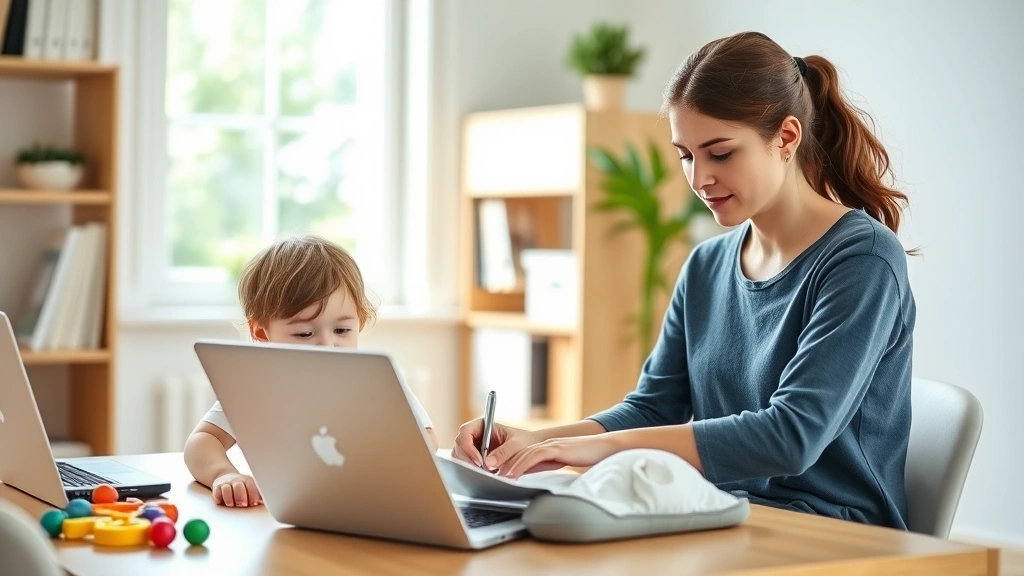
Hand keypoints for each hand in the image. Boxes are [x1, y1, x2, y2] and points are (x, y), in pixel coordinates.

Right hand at [211, 472, 261, 506]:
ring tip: (231, 504)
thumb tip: (267, 503)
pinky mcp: (217, 487)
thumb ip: (258, 495)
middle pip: (238, 486)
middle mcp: (236, 481)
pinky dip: (218, 496)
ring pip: (226, 488)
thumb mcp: (252, 488)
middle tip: (243, 505)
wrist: (226, 476)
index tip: (255, 502)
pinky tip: (220, 502)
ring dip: (229, 497)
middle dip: (241, 496)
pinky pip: (216, 491)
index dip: (253, 494)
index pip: (251, 485)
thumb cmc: (243, 486)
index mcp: (247, 480)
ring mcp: (226, 483)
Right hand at [452, 418, 543, 471]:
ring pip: (460, 457)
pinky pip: (466, 465)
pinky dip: (472, 471)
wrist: (531, 449)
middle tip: (481, 470)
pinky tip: (485, 474)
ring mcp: (474, 447)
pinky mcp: (476, 459)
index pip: (465, 432)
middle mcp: (475, 435)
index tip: (479, 460)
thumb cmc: (525, 441)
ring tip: (486, 472)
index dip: (467, 446)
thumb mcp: (517, 445)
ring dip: (469, 466)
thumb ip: (504, 452)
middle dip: (467, 459)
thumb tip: (488, 463)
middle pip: (459, 446)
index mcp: (482, 425)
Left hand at [498, 434, 620, 478]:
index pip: (521, 453)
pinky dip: (521, 465)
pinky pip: (534, 456)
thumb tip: (534, 476)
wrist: (604, 447)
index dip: (507, 462)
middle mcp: (545, 443)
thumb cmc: (587, 456)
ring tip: (496, 476)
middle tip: (488, 475)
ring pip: (522, 454)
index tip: (495, 473)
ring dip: (508, 465)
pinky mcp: (556, 448)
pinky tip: (513, 474)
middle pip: (517, 452)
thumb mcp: (563, 462)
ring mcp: (550, 444)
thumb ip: (548, 465)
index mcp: (545, 446)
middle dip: (502, 463)